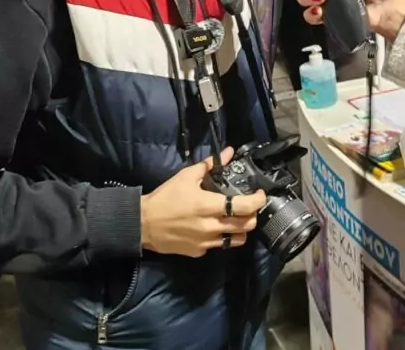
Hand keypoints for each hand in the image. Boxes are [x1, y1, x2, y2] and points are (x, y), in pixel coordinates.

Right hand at [140, 148, 265, 257]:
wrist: (143, 224)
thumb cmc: (166, 197)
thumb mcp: (187, 176)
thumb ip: (210, 165)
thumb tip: (229, 152)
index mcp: (210, 206)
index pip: (245, 207)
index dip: (258, 200)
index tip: (260, 194)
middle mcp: (212, 227)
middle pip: (246, 226)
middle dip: (253, 215)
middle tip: (248, 207)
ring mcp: (206, 242)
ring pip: (236, 240)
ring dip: (240, 229)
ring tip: (235, 219)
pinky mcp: (199, 252)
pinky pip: (218, 246)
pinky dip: (221, 237)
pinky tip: (214, 228)